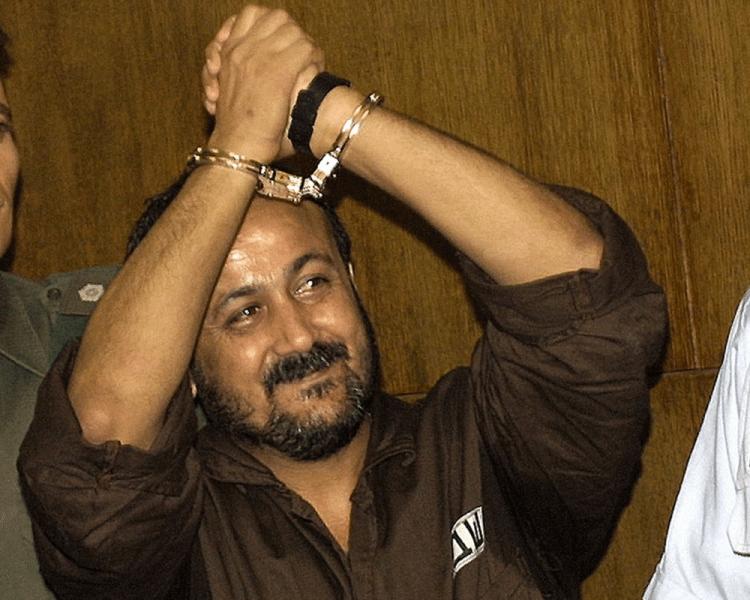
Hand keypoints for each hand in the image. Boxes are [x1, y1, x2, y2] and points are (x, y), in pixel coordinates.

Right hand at [201, 6, 323, 160]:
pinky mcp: (278, 71)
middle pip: (275, 17)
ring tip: (309, 61)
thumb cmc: (237, 129)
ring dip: (305, 45)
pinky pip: (304, 49)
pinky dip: (314, 58)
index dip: (269, 23)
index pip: (251, 14)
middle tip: (298, 50)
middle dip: (291, 32)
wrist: (238, 146)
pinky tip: (315, 70)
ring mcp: (259, 58)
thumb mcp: (225, 91)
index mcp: (229, 53)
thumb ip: (239, 71)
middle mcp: (242, 49)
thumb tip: (264, 66)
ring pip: (292, 30)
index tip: (278, 41)